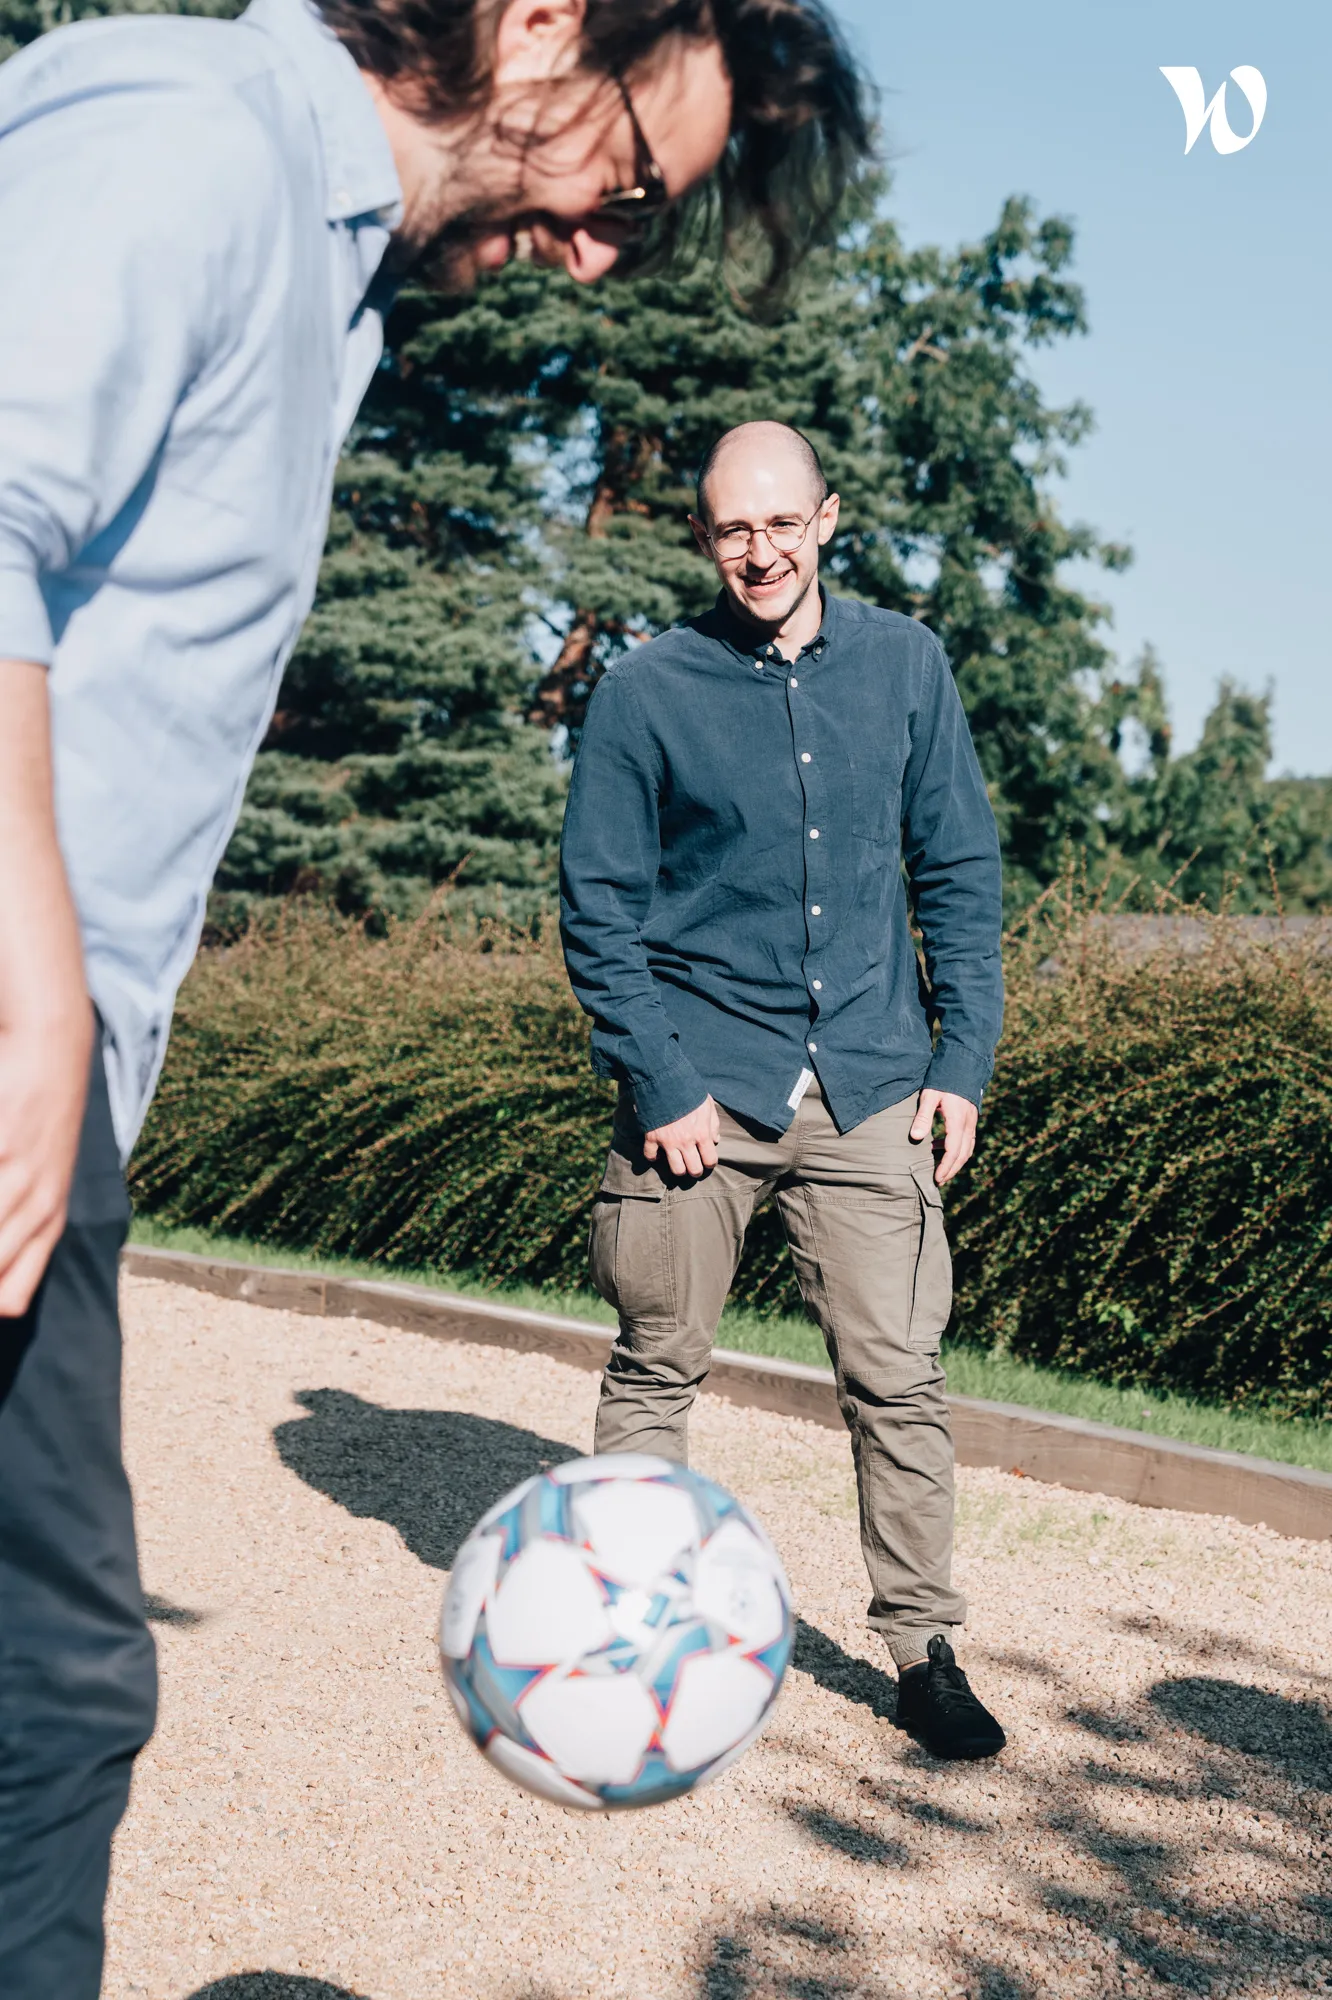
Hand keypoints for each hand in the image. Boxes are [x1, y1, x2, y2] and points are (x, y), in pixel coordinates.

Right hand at [0, 658, 93, 1316]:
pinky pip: (22, 1103)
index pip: (43, 1175)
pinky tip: (2, 1205)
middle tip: (2, 1317)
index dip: (26, 1243)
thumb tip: (4, 1091)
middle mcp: (63, 1064)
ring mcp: (54, 1042)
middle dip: (21, 1257)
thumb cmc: (4, 925)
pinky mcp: (42, 1018)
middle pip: (47, 1184)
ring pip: (37, 1158)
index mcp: (50, 1066)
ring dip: (15, 1228)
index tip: (7, 1301)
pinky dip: (11, 1159)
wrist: (14, 849)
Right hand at [642, 1095, 720, 1178]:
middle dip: (695, 1170)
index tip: (707, 1160)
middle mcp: (686, 1141)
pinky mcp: (652, 1137)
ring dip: (679, 1169)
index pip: (710, 1160)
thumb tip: (715, 1140)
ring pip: (676, 1170)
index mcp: (702, 1133)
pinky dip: (653, 1156)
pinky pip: (650, 1156)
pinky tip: (658, 1152)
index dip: (710, 1163)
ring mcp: (668, 1141)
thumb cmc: (688, 1090)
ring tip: (679, 1163)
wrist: (664, 1079)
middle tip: (694, 1165)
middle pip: (693, 1170)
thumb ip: (713, 1123)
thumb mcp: (707, 1104)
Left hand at [909, 1087, 976, 1186]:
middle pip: (963, 1154)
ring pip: (967, 1148)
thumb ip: (923, 1117)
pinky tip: (941, 1147)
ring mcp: (972, 1121)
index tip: (937, 1178)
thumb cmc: (943, 1080)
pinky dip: (958, 1149)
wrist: (963, 1065)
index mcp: (958, 1121)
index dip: (946, 1166)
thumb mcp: (929, 1096)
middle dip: (952, 1169)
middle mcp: (968, 1124)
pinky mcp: (971, 1118)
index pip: (953, 1150)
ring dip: (955, 1161)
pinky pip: (968, 1140)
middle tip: (940, 1181)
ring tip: (941, 1169)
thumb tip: (915, 1138)